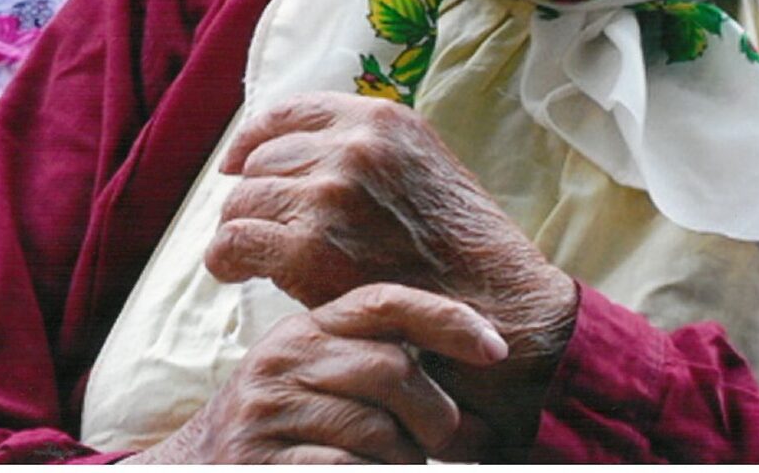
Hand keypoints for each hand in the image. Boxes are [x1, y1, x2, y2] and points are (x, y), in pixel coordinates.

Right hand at [126, 283, 504, 463]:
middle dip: (436, 415)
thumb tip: (474, 367)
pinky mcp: (262, 462)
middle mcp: (285, 359)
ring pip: (378, 430)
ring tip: (396, 469)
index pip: (385, 302)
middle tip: (450, 447)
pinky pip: (348, 472)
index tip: (496, 347)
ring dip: (406, 463)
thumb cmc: (279, 433)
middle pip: (392, 368)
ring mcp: (269, 412)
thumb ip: (373, 362)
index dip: (447, 319)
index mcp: (307, 329)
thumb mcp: (317, 380)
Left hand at [206, 93, 578, 446]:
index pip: (289, 113)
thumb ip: (368, 151)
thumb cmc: (460, 247)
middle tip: (257, 226)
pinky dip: (225, 258)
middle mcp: (352, 148)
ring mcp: (329, 196)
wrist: (492, 305)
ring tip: (247, 254)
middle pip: (262, 161)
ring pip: (244, 201)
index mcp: (380, 120)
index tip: (239, 163)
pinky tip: (234, 272)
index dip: (254, 139)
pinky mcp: (309, 249)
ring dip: (240, 228)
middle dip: (254, 194)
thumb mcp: (422, 166)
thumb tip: (301, 154)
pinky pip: (236, 242)